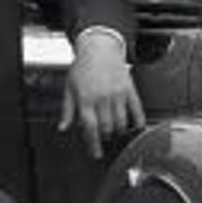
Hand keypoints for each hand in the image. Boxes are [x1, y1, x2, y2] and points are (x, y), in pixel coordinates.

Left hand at [60, 38, 144, 156]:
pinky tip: (136, 126)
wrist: (99, 48)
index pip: (90, 127)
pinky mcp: (129, 89)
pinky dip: (138, 120)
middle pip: (107, 127)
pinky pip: (137, 109)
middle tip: (104, 138)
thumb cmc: (83, 67)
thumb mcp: (69, 88)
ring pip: (121, 121)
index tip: (96, 154)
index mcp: (85, 98)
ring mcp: (117, 94)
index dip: (93, 144)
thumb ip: (67, 110)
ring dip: (118, 131)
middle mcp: (102, 98)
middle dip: (105, 137)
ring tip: (115, 131)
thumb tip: (63, 127)